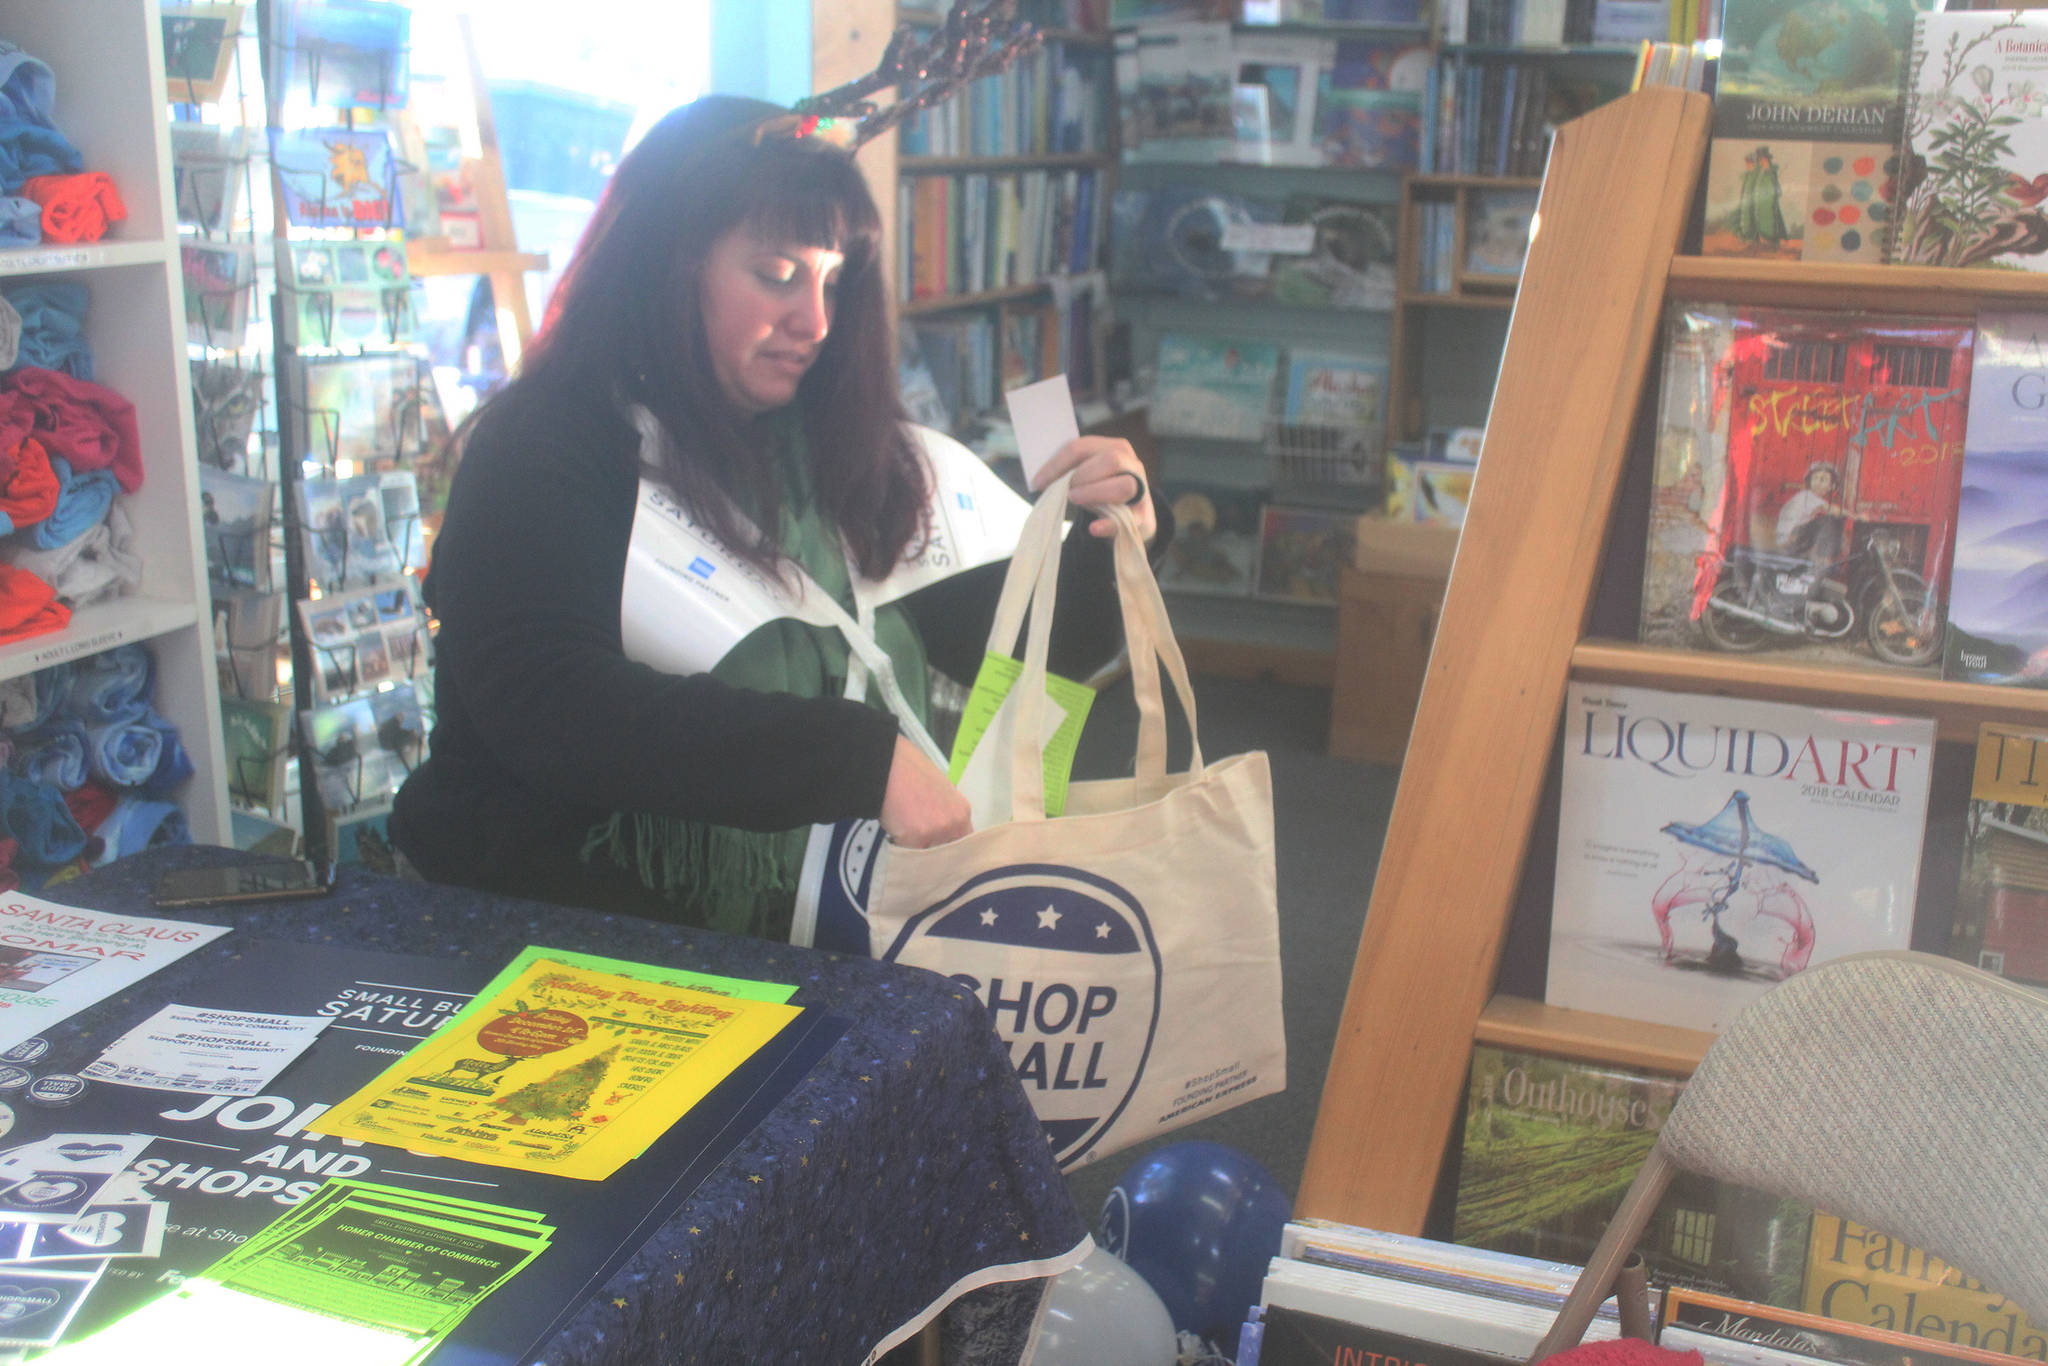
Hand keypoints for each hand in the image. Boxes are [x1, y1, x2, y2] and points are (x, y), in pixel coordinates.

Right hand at [880, 734, 971, 847]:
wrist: (887, 764)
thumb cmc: (908, 770)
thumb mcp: (939, 790)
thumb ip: (944, 812)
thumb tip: (940, 829)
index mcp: (961, 812)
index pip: (962, 842)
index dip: (947, 846)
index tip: (938, 848)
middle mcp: (953, 823)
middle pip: (944, 851)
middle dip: (930, 848)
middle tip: (916, 834)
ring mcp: (935, 831)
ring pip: (925, 854)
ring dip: (913, 846)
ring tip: (903, 822)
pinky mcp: (915, 837)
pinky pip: (906, 852)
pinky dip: (897, 842)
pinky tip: (894, 823)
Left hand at [1031, 435, 1156, 541]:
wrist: (1131, 516)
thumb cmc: (1102, 490)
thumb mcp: (1089, 475)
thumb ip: (1072, 470)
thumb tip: (1041, 479)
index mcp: (1115, 447)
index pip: (1082, 447)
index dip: (1057, 464)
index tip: (1037, 482)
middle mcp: (1131, 464)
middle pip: (1110, 460)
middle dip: (1081, 475)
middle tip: (1064, 490)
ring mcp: (1140, 490)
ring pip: (1123, 486)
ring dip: (1095, 492)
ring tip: (1075, 500)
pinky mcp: (1141, 517)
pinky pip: (1128, 519)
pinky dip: (1109, 524)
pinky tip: (1094, 528)